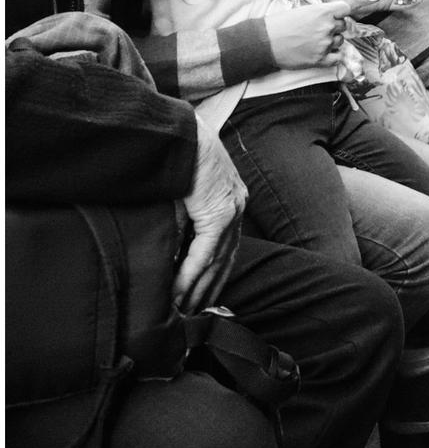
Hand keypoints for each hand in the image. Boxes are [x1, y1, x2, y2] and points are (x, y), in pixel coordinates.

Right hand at [174, 128, 246, 312]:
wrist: (184, 134)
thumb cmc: (180, 158)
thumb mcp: (185, 194)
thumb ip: (184, 221)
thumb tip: (172, 252)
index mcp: (232, 202)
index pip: (226, 247)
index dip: (215, 274)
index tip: (204, 297)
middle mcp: (237, 208)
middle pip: (225, 259)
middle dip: (209, 289)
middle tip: (194, 314)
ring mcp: (231, 210)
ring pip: (217, 261)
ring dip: (199, 289)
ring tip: (184, 310)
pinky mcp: (218, 211)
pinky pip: (205, 252)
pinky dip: (191, 274)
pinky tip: (179, 293)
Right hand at [265, 0, 351, 69]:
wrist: (264, 42)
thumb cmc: (280, 24)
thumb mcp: (303, 11)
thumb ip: (321, 13)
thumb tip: (333, 16)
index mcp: (322, 12)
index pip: (345, 8)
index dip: (341, 12)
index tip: (335, 16)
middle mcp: (327, 27)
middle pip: (343, 25)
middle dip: (334, 27)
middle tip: (319, 30)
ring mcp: (325, 44)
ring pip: (340, 41)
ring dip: (332, 41)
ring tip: (315, 41)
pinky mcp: (320, 59)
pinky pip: (337, 57)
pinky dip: (332, 56)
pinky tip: (321, 52)